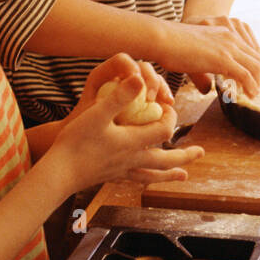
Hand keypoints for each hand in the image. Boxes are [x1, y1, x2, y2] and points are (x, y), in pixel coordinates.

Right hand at [49, 74, 203, 191]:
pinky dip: (147, 180)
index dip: (169, 117)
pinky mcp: (111, 177)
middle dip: (184, 154)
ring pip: (153, 173)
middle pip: (166, 158)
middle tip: (201, 152)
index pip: (163, 130)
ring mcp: (122, 171)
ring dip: (170, 172)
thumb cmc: (75, 141)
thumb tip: (141, 78)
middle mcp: (132, 159)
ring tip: (183, 175)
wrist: (58, 173)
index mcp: (132, 142)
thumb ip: (120, 96)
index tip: (167, 106)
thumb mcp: (97, 113)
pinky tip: (147, 181)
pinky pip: (135, 180)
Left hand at [70, 54, 173, 121]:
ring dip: (162, 89)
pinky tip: (168, 109)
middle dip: (152, 80)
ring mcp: (130, 90)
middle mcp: (118, 79)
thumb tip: (138, 82)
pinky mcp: (139, 102)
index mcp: (102, 75)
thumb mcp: (96, 114)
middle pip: (142, 68)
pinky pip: (156, 95)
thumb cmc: (81, 131)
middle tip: (153, 98)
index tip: (137, 82)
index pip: (122, 60)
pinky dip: (164, 100)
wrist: (79, 149)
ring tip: (167, 103)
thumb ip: (116, 98)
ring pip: (152, 80)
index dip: (132, 67)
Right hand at [163, 16, 259, 96]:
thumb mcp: (196, 50)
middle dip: (257, 75)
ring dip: (256, 82)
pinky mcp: (223, 59)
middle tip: (253, 89)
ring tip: (252, 95)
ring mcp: (228, 47)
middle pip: (255, 58)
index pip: (248, 50)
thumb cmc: (172, 45)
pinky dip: (250, 87)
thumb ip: (205, 66)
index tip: (248, 80)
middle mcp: (230, 37)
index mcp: (224, 32)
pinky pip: (245, 75)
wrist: (163, 38)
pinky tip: (249, 96)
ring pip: (254, 66)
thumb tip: (207, 89)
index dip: (251, 66)